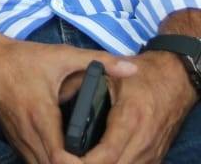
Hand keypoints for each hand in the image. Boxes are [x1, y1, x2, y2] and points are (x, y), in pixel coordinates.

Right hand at [0, 35, 136, 163]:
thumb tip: (133, 69)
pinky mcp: (13, 137)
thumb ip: (99, 61)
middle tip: (98, 162)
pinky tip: (64, 160)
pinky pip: (31, 160)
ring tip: (84, 162)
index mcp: (41, 114)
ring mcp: (18, 137)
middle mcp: (27, 132)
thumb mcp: (61, 55)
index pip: (60, 158)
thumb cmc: (22, 58)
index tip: (99, 160)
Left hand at [69, 50, 195, 163]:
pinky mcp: (156, 155)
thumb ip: (81, 85)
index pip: (107, 153)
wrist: (174, 80)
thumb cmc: (140, 76)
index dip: (84, 162)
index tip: (66, 158)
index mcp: (130, 118)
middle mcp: (143, 139)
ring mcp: (152, 150)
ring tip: (80, 160)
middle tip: (68, 160)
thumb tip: (56, 96)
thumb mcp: (107, 74)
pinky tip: (100, 160)